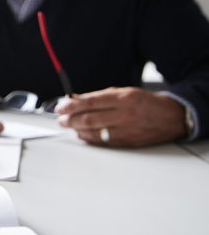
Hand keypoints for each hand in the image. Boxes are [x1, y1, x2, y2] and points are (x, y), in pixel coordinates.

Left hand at [55, 87, 187, 146]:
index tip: (60, 107)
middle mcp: (125, 114)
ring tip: (70, 126)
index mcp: (123, 98)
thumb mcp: (124, 92)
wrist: (173, 117)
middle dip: (71, 119)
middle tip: (61, 119)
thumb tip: (77, 100)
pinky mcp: (129, 142)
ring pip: (95, 132)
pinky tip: (82, 134)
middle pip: (89, 119)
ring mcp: (127, 130)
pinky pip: (104, 142)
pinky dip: (90, 138)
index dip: (72, 105)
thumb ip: (100, 97)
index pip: (91, 102)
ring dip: (78, 129)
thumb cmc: (146, 103)